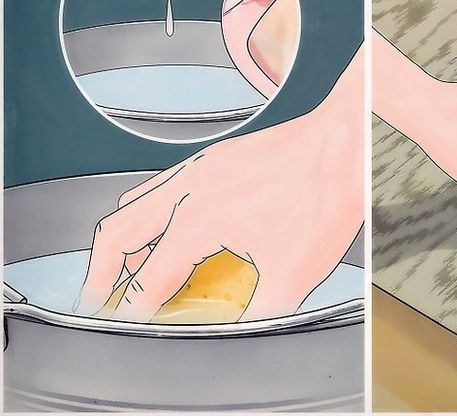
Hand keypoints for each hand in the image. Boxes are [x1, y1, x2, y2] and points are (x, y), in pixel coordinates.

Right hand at [77, 48, 363, 321]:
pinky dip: (147, 211)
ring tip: (125, 265)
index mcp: (199, 222)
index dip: (133, 310)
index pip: (148, 279)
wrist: (344, 144)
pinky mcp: (214, 158)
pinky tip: (167, 224)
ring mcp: (199, 169)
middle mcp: (188, 191)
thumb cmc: (324, 195)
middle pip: (116, 235)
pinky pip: (161, 185)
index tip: (128, 324)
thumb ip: (259, 310)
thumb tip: (243, 327)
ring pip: (133, 204)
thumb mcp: (294, 273)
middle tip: (98, 297)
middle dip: (100, 273)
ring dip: (120, 240)